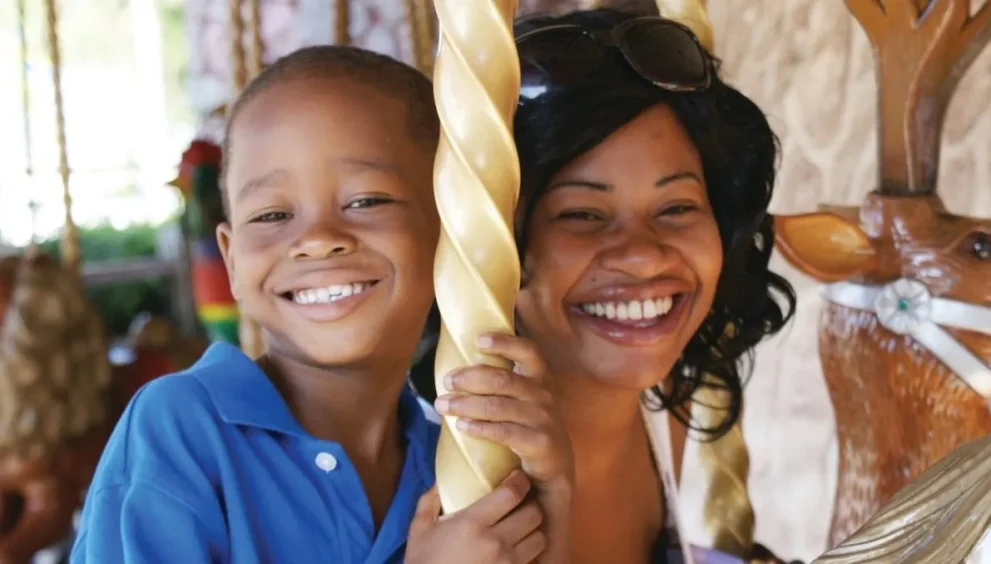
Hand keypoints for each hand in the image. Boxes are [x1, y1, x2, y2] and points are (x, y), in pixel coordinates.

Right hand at [405, 470, 546, 563]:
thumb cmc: (424, 563)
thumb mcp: (419, 530)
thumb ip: (429, 501)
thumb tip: (440, 482)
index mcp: (472, 523)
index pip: (511, 494)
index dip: (520, 482)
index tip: (518, 478)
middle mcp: (494, 543)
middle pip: (533, 514)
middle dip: (530, 506)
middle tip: (521, 505)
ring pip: (540, 539)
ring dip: (533, 532)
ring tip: (522, 530)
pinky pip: (533, 561)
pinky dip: (530, 555)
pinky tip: (517, 552)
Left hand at [434, 333, 573, 562]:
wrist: (552, 477)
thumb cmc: (525, 433)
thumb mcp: (518, 404)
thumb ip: (497, 386)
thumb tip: (454, 372)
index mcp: (539, 380)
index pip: (528, 351)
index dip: (505, 342)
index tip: (478, 340)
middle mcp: (545, 396)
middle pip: (503, 378)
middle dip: (470, 377)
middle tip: (445, 381)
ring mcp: (545, 420)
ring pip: (499, 405)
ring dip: (466, 404)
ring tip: (442, 405)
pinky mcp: (541, 444)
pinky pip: (505, 432)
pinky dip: (480, 428)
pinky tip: (461, 428)